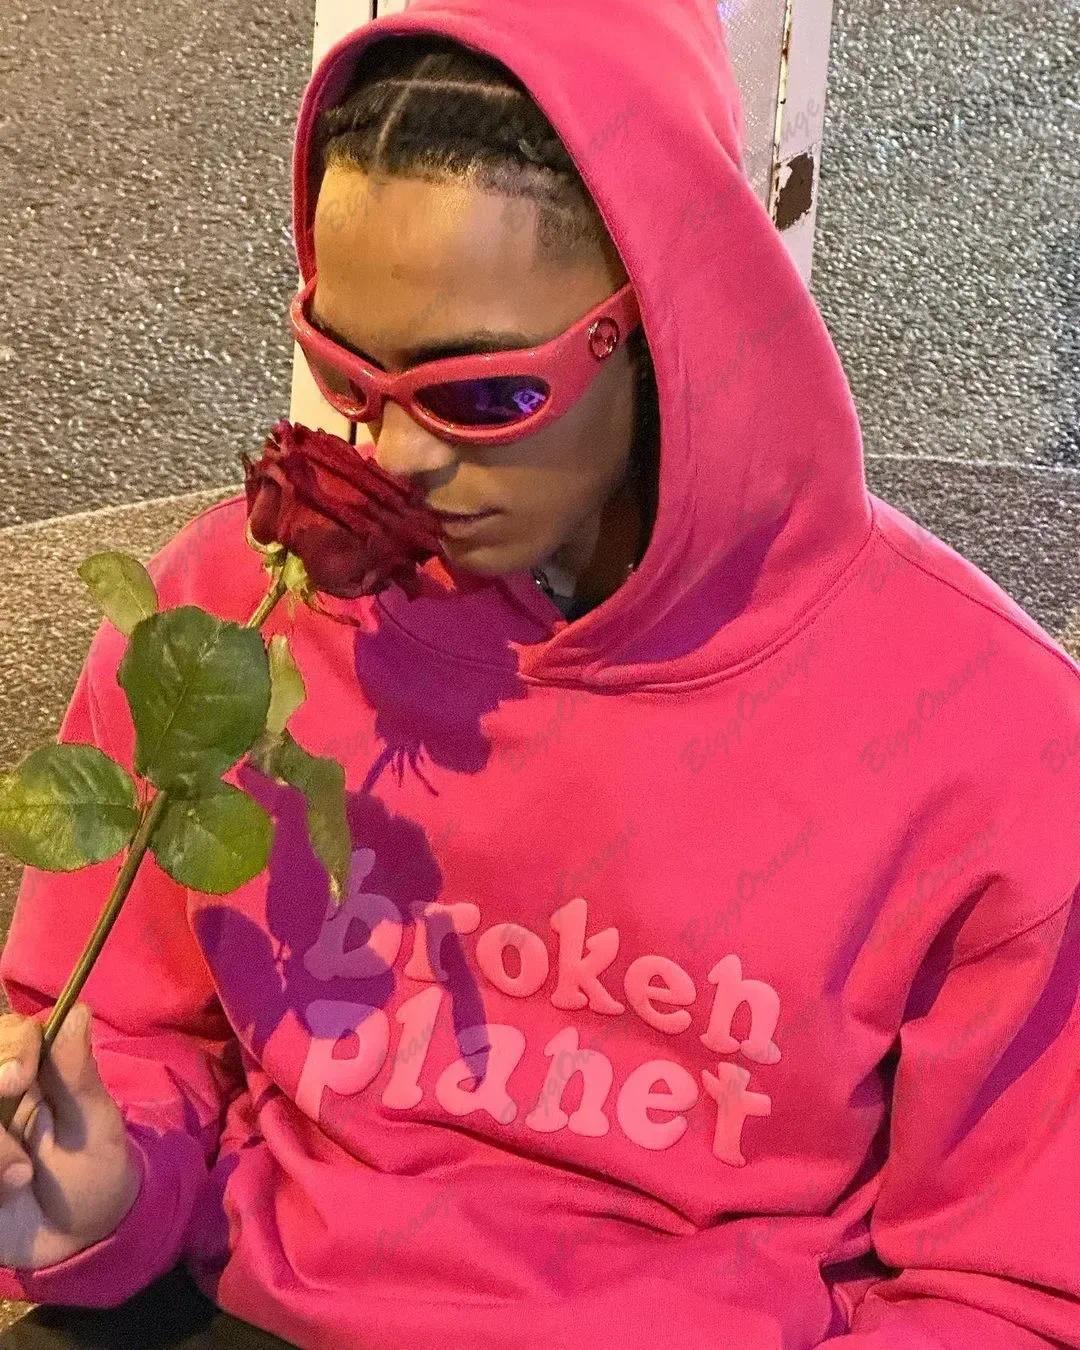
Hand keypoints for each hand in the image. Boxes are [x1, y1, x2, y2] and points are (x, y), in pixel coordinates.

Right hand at [0, 1003, 140, 1269]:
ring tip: (20, 1179)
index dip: (8, 1048)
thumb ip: (78, 1073)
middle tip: (19, 1151)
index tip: (21, 1075)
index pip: (3, 1035)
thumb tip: (78, 1011)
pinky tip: (2, 1198)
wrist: (77, 1234)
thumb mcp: (93, 1124)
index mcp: (23, 1068)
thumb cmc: (93, 1165)